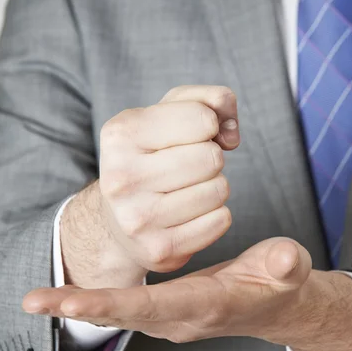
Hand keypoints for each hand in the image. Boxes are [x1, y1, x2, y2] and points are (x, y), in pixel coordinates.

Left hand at [23, 238, 351, 350]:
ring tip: (38, 298)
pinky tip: (69, 296)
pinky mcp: (168, 310)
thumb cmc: (280, 282)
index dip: (116, 303)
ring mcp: (173, 317)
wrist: (276, 304)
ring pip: (121, 314)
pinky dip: (96, 303)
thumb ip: (286, 263)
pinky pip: (126, 310)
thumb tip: (284, 259)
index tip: (75, 300)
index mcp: (209, 305)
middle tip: (33, 299)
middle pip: (126, 315)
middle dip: (79, 308)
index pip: (157, 305)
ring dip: (79, 307)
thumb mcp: (289, 266)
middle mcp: (184, 318)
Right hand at [57, 85, 239, 288]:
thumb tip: (231, 131)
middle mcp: (122, 177)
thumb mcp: (170, 114)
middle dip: (210, 158)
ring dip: (213, 186)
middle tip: (187, 167)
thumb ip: (210, 100)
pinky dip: (215, 215)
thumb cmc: (153, 156)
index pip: (203, 118)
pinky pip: (221, 221)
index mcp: (121, 134)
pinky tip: (190, 214)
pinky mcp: (159, 250)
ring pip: (219, 190)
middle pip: (212, 158)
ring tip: (187, 189)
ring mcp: (138, 219)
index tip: (189, 135)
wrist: (119, 218)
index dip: (208, 124)